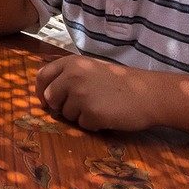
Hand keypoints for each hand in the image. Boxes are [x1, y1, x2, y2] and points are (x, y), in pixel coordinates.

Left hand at [36, 55, 160, 132]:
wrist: (147, 92)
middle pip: (50, 98)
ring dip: (80, 115)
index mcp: (71, 63)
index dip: (41, 91)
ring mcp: (81, 95)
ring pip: (66, 114)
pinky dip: (93, 124)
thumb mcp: (90, 68)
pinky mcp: (91, 113)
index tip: (46, 101)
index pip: (42, 77)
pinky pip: (82, 125)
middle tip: (80, 106)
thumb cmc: (119, 81)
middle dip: (61, 106)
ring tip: (100, 106)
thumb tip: (45, 93)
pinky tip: (107, 115)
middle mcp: (72, 76)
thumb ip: (68, 75)